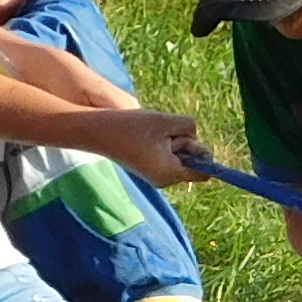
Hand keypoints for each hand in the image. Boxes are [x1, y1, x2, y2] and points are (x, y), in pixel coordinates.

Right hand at [76, 104, 207, 185]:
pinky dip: (163, 143)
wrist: (98, 132)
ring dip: (173, 141)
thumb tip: (196, 137)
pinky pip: (167, 155)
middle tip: (163, 132)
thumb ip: (190, 127)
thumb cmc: (132, 126)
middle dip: (184, 144)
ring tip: (152, 133)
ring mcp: (156, 175)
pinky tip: (147, 136)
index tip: (190, 138)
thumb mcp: (166, 121)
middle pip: (191, 162)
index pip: (203, 172)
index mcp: (170, 174)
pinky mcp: (148, 168)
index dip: (203, 155)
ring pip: (179, 156)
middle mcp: (164, 180)